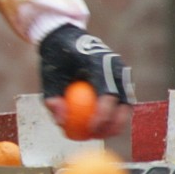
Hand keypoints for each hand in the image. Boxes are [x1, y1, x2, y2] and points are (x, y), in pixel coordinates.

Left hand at [38, 24, 135, 138]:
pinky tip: (99, 126)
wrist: (66, 36)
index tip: (90, 131)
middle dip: (113, 125)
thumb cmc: (56, 57)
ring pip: (126, 103)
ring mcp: (121, 71)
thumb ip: (53, 98)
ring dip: (116, 122)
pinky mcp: (121, 77)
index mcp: (99, 63)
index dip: (102, 116)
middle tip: (96, 137)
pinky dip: (113, 114)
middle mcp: (115, 66)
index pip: (108, 95)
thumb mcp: (49, 76)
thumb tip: (61, 123)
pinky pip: (121, 100)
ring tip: (97, 134)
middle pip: (124, 103)